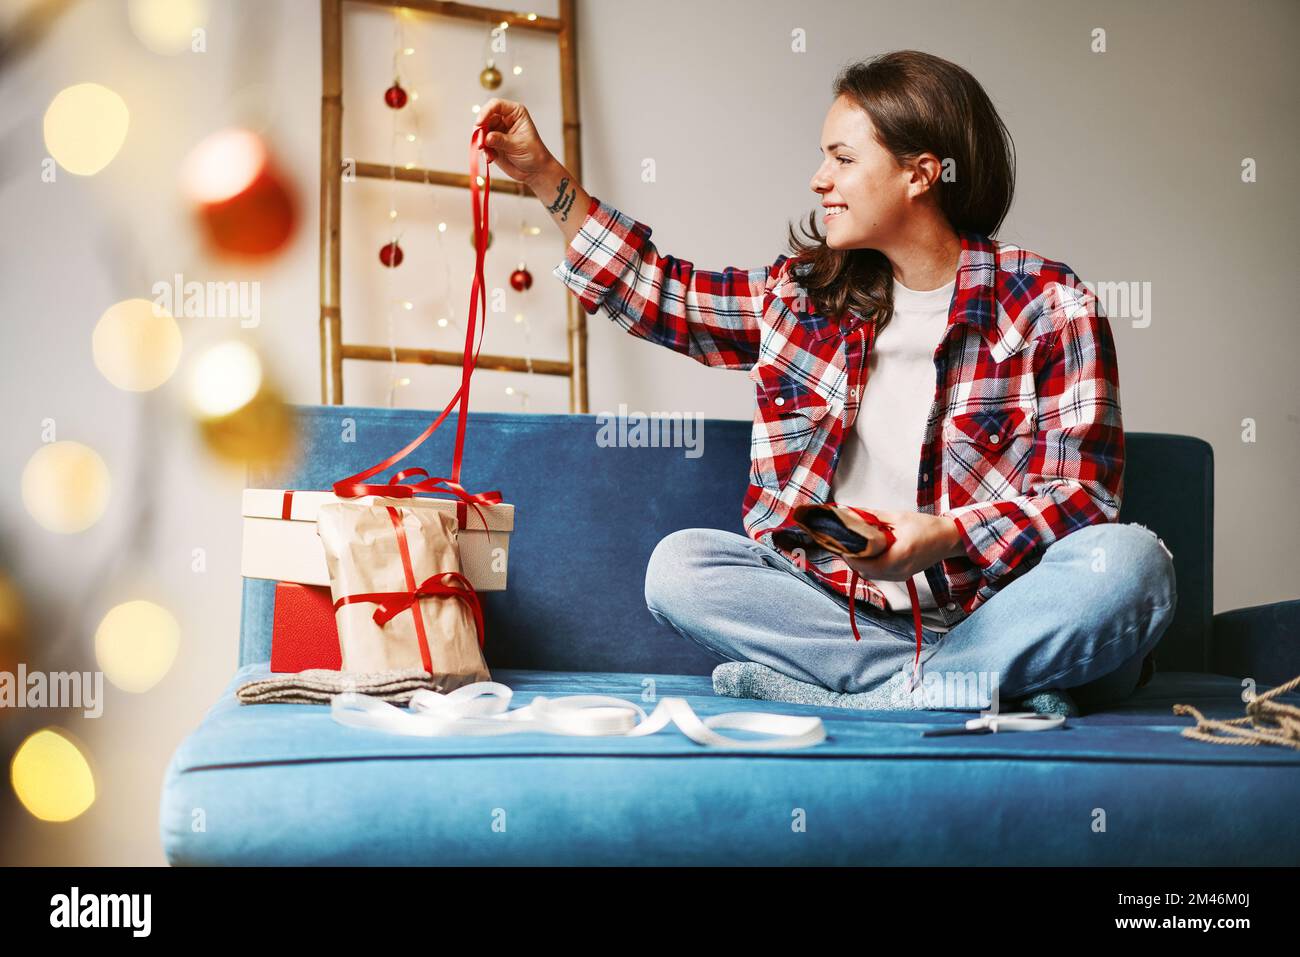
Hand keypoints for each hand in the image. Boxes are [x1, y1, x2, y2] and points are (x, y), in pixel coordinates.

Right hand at [472, 98, 555, 184]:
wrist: (535, 170)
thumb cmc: (534, 153)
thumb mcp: (518, 145)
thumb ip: (501, 140)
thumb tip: (487, 138)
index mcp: (515, 113)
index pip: (496, 105)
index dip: (486, 112)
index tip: (479, 123)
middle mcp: (504, 119)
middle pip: (485, 118)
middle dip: (480, 130)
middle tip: (481, 143)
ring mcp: (497, 131)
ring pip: (481, 131)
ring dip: (481, 142)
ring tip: (488, 154)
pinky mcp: (492, 143)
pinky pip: (481, 144)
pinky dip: (483, 151)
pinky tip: (490, 158)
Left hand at [840, 509, 962, 580]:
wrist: (948, 539)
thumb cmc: (926, 527)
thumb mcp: (897, 516)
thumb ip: (872, 517)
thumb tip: (850, 513)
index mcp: (900, 553)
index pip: (867, 563)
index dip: (851, 556)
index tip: (841, 544)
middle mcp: (900, 569)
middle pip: (866, 571)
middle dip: (852, 559)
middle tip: (844, 544)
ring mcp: (901, 575)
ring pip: (871, 575)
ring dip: (860, 564)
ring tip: (854, 548)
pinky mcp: (901, 576)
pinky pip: (879, 575)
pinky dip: (870, 566)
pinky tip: (867, 554)